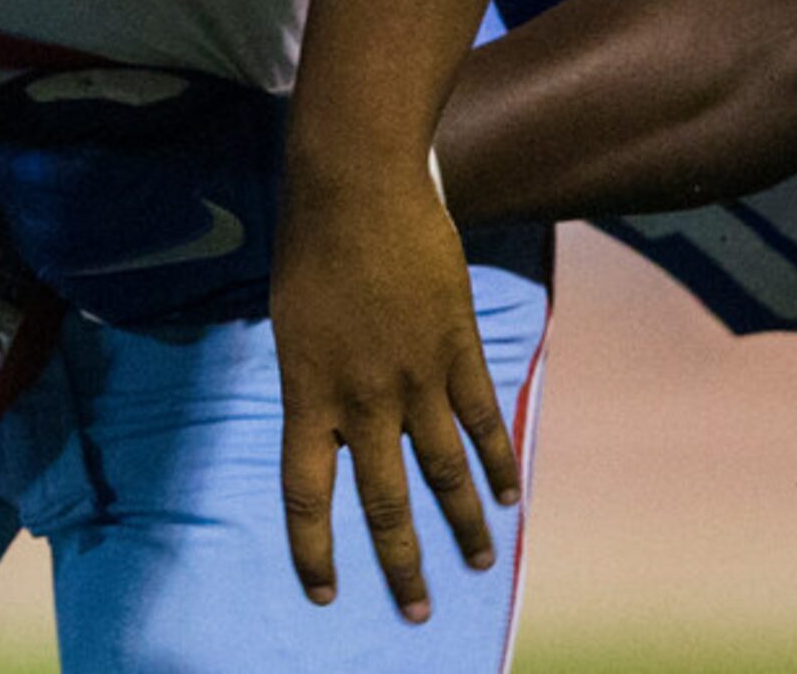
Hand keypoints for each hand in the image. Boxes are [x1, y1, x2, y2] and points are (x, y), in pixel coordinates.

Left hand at [272, 168, 518, 620]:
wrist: (355, 186)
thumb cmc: (307, 242)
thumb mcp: (288, 320)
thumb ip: (310, 376)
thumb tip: (325, 410)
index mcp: (307, 392)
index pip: (306, 492)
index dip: (315, 548)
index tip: (324, 593)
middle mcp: (361, 399)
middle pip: (383, 500)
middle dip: (400, 561)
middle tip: (416, 609)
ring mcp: (415, 376)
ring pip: (444, 469)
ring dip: (463, 521)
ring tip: (478, 563)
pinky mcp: (456, 348)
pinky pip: (482, 418)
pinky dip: (497, 459)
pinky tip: (509, 494)